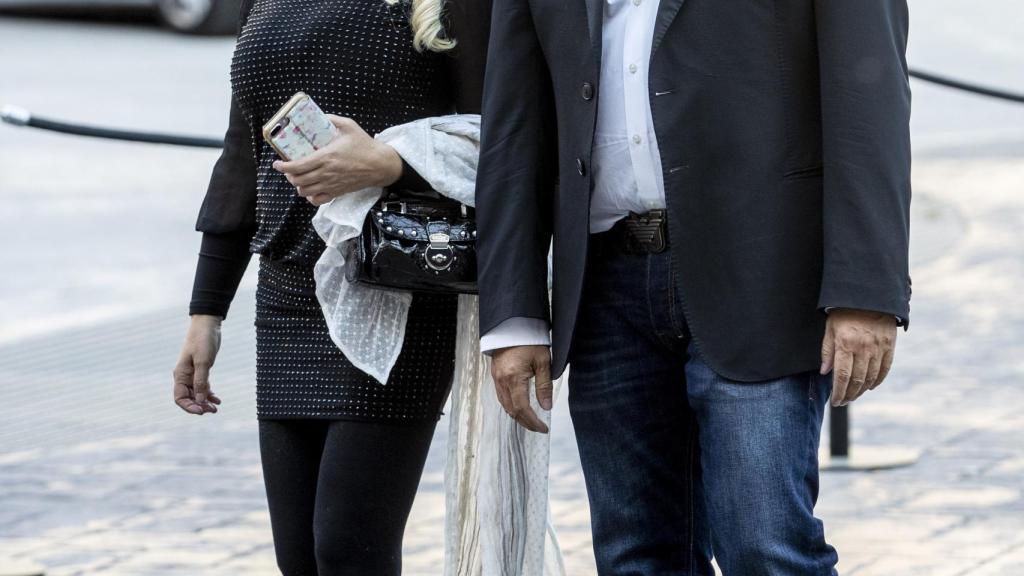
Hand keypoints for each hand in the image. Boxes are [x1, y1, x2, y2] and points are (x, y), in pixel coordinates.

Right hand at [173, 315, 223, 414]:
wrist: (207, 325)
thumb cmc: (203, 341)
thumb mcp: (203, 362)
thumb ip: (201, 382)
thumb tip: (200, 401)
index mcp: (180, 374)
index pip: (180, 398)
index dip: (189, 407)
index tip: (202, 411)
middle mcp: (184, 376)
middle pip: (188, 398)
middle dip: (199, 406)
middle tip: (213, 411)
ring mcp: (192, 373)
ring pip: (196, 393)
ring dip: (204, 401)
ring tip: (216, 408)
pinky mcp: (200, 369)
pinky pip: (202, 386)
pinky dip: (209, 393)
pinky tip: (217, 399)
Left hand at [272, 115, 402, 205]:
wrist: (380, 165)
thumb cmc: (365, 145)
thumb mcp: (349, 126)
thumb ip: (332, 119)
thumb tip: (319, 116)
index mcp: (326, 157)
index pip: (297, 166)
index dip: (282, 167)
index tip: (277, 163)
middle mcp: (326, 173)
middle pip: (298, 180)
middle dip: (288, 175)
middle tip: (288, 168)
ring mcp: (331, 185)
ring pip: (305, 191)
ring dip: (298, 185)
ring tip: (298, 178)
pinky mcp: (337, 192)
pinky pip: (317, 200)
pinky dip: (310, 196)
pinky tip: (311, 189)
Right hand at [491, 345, 552, 432]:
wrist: (512, 326)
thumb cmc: (529, 341)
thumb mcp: (543, 361)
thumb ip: (544, 385)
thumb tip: (546, 407)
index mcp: (514, 378)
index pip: (522, 408)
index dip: (533, 421)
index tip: (543, 428)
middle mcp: (502, 381)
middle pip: (512, 410)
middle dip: (526, 422)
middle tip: (539, 428)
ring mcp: (497, 379)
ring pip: (505, 405)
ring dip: (518, 416)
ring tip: (531, 421)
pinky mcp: (495, 375)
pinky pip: (502, 397)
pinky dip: (511, 406)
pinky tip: (520, 408)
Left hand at [820, 308, 896, 406]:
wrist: (869, 295)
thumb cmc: (843, 311)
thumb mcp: (829, 328)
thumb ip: (827, 351)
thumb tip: (825, 372)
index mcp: (845, 343)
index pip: (842, 376)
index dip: (838, 392)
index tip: (835, 401)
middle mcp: (863, 347)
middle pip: (857, 380)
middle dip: (849, 394)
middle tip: (843, 401)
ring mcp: (878, 347)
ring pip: (871, 377)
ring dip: (862, 390)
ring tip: (854, 396)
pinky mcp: (889, 345)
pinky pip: (885, 368)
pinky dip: (878, 380)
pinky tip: (870, 386)